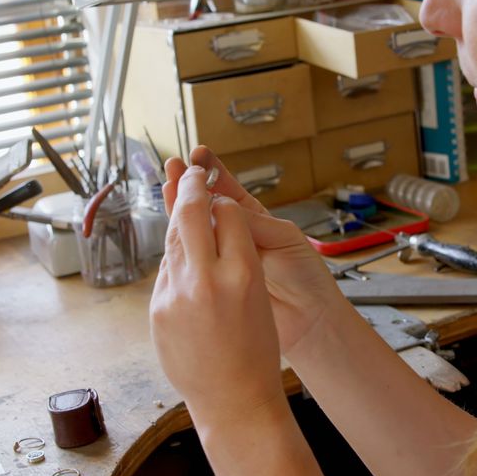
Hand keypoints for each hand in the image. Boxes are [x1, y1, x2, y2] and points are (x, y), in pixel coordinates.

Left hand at [150, 165, 283, 420]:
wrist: (234, 399)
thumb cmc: (256, 351)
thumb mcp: (259, 295)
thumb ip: (238, 257)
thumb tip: (216, 221)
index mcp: (243, 273)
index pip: (229, 214)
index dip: (225, 202)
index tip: (222, 196)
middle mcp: (207, 279)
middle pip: (193, 213)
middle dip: (191, 185)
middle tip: (191, 168)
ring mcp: (176, 294)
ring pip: (173, 238)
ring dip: (179, 217)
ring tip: (182, 199)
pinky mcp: (157, 309)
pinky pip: (165, 270)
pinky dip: (174, 258)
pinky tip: (182, 256)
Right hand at [163, 146, 350, 357]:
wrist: (309, 320)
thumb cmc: (305, 277)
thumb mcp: (284, 239)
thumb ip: (253, 223)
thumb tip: (219, 205)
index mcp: (255, 220)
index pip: (228, 190)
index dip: (213, 172)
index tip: (198, 155)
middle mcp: (236, 236)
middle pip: (207, 206)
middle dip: (190, 185)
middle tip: (173, 166)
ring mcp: (223, 259)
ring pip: (197, 229)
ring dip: (180, 207)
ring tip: (167, 184)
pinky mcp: (215, 281)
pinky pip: (195, 258)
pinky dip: (180, 241)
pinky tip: (170, 225)